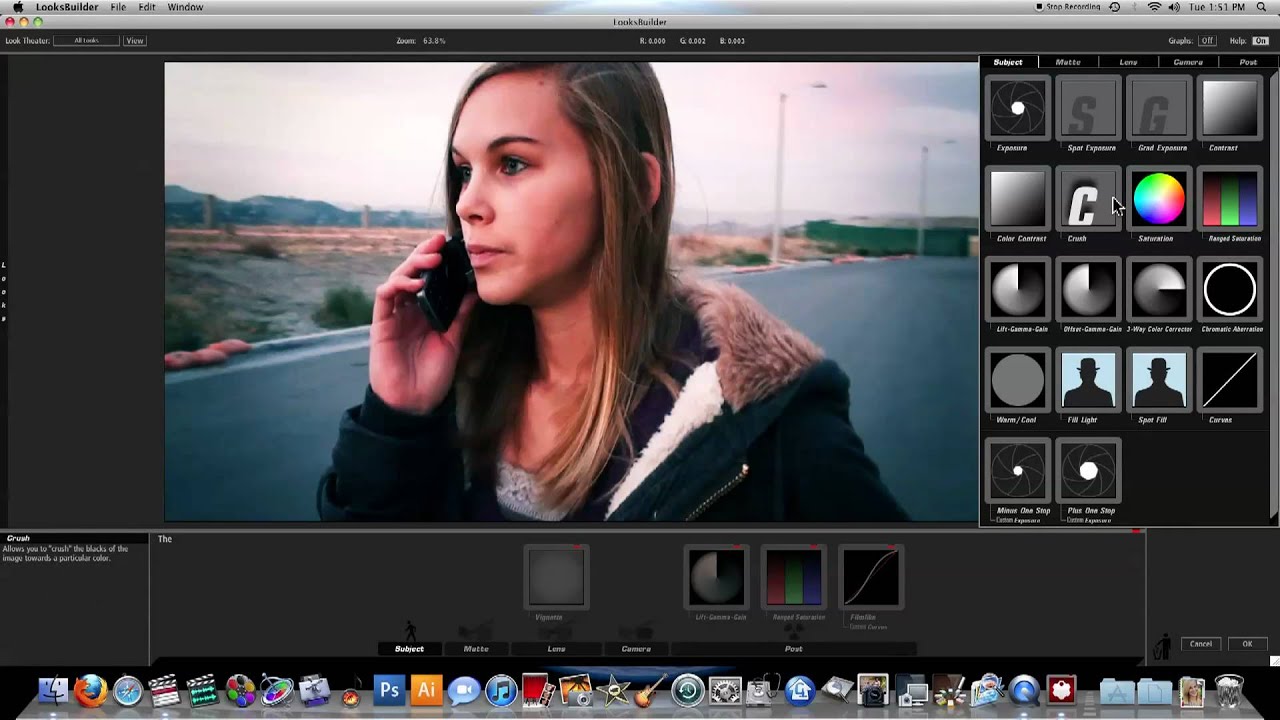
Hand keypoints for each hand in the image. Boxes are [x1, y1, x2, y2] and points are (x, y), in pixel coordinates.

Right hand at [368, 233, 478, 414]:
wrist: (415, 403)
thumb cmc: (433, 375)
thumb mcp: (453, 340)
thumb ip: (461, 315)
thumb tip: (475, 289)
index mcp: (425, 310)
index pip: (429, 277)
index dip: (437, 260)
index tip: (453, 245)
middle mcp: (408, 309)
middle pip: (412, 272)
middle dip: (424, 254)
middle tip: (439, 243)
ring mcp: (394, 315)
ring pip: (397, 279)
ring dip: (412, 265)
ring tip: (431, 259)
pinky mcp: (381, 324)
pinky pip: (385, 297)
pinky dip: (398, 285)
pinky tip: (415, 282)